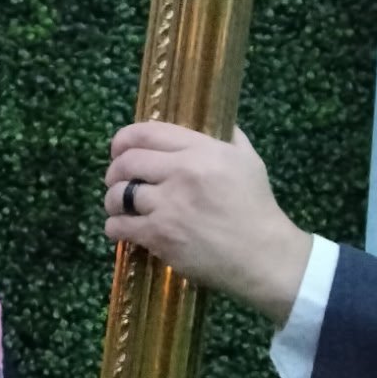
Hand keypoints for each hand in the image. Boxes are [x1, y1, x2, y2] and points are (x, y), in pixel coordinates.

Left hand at [104, 123, 312, 324]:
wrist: (264, 256)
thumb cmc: (257, 208)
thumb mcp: (248, 161)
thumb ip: (227, 138)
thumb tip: (210, 121)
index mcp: (202, 151)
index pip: (146, 133)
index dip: (123, 139)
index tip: (118, 149)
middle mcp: (181, 173)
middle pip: (126, 162)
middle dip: (114, 171)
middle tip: (116, 180)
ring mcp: (168, 205)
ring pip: (118, 194)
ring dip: (112, 201)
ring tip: (118, 207)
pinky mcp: (160, 235)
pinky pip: (120, 226)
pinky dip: (115, 227)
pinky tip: (121, 229)